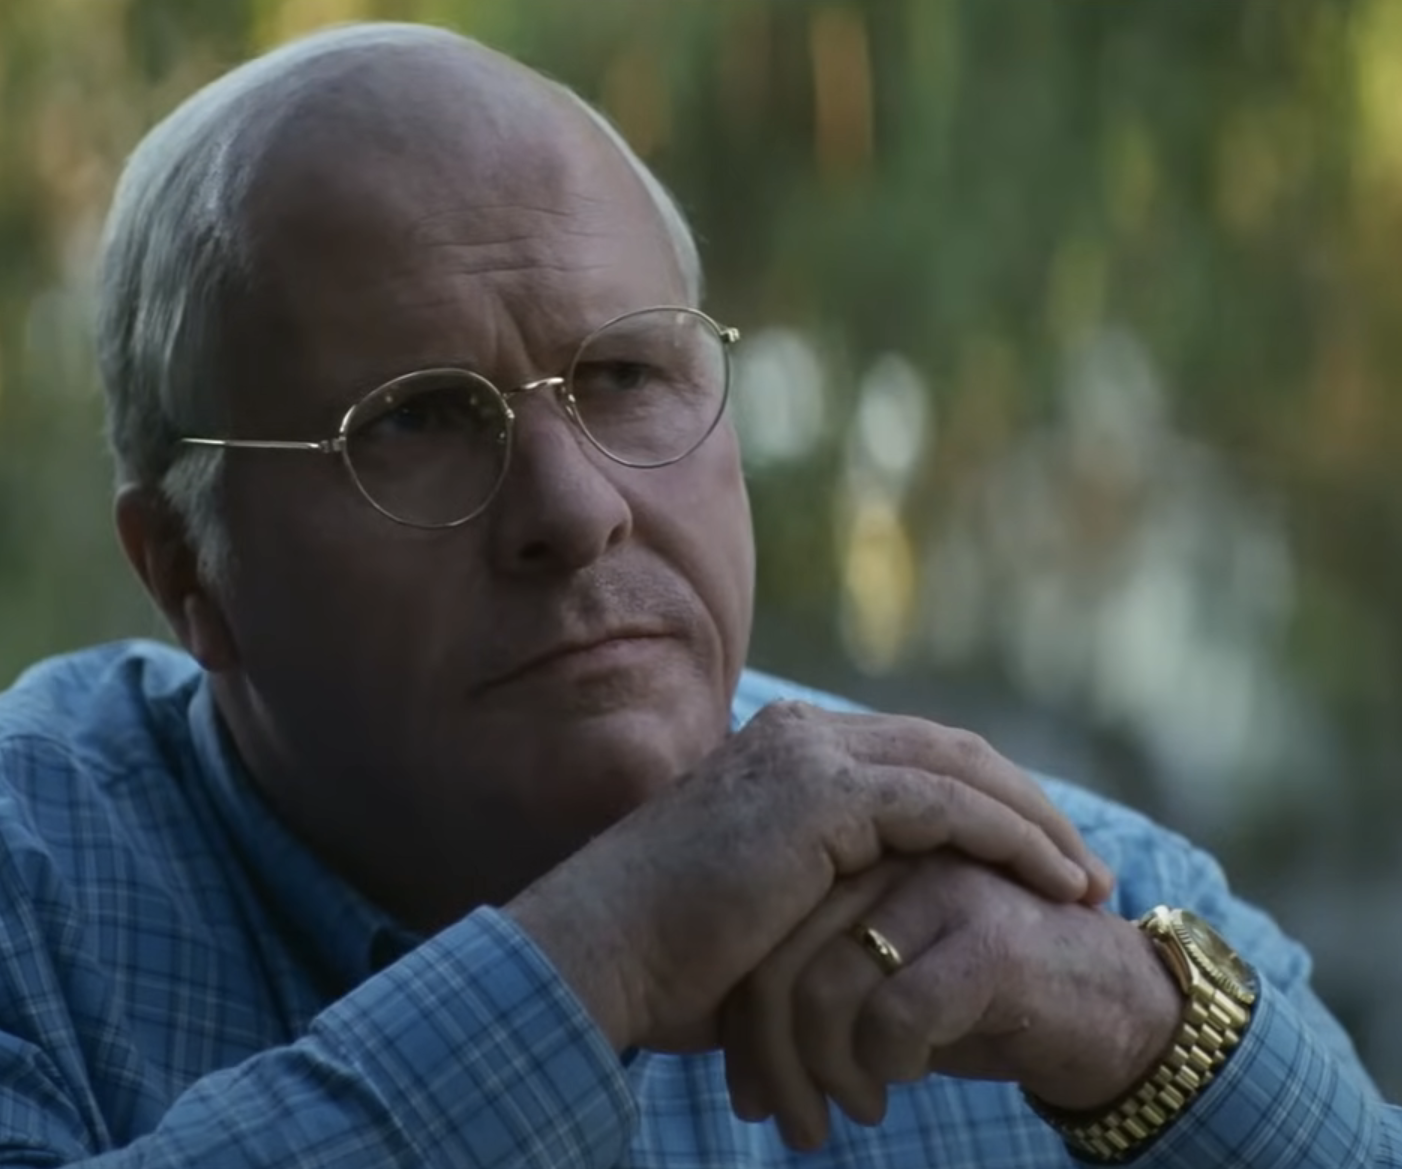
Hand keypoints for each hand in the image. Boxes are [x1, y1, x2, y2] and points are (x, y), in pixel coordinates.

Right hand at [506, 703, 1114, 1052]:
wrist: (602, 954)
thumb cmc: (666, 955)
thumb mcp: (758, 901)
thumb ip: (816, 883)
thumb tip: (868, 923)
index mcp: (780, 749)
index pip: (909, 757)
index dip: (983, 800)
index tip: (1036, 857)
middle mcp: (798, 735)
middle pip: (949, 750)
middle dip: (1026, 805)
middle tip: (1084, 867)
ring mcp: (810, 755)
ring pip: (962, 769)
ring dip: (1038, 824)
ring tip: (1089, 883)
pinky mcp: (825, 795)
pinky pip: (950, 806)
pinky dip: (1013, 839)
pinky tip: (1055, 881)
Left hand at [719, 851, 1178, 1151]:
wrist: (1110, 1014)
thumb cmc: (975, 1003)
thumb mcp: (878, 983)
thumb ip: (812, 978)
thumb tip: (730, 1044)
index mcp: (854, 851)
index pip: (761, 933)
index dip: (746, 1023)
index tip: (748, 1095)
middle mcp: (889, 855)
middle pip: (781, 958)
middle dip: (771, 1056)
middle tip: (778, 1121)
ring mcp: (940, 886)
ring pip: (827, 986)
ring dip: (825, 1072)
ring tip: (848, 1114)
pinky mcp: (989, 937)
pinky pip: (896, 1011)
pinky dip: (885, 1062)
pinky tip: (900, 1082)